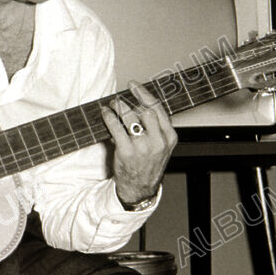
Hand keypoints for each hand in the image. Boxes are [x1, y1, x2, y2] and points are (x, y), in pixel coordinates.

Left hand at [100, 80, 177, 206]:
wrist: (140, 188)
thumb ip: (156, 127)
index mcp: (169, 137)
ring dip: (119, 107)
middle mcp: (158, 141)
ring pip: (130, 117)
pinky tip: (105, 114)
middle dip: (131, 100)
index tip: (135, 86)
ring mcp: (143, 147)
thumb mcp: (161, 146)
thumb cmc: (148, 164)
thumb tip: (139, 103)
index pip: (159, 109)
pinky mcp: (127, 152)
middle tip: (120, 97)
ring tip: (113, 105)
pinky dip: (109, 117)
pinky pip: (116, 128)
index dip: (145, 94)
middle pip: (146, 110)